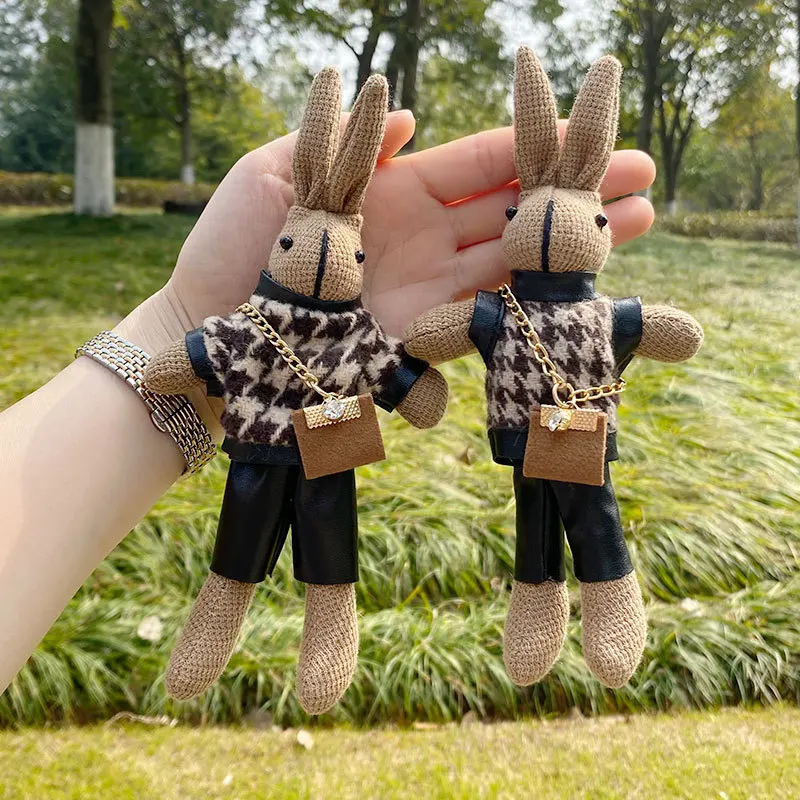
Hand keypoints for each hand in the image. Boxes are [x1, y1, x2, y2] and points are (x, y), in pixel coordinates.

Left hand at [124, 112, 654, 419]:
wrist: (208, 332)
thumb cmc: (229, 247)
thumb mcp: (273, 175)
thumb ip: (340, 143)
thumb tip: (398, 112)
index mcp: (393, 194)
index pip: (480, 168)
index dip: (538, 153)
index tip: (596, 139)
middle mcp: (420, 243)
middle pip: (512, 217)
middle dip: (577, 201)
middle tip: (645, 188)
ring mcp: (423, 295)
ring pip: (510, 269)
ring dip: (569, 254)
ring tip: (634, 232)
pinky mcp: (414, 346)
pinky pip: (478, 329)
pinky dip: (520, 316)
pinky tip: (569, 300)